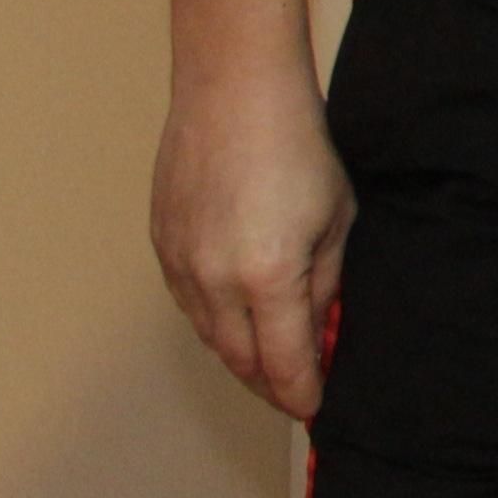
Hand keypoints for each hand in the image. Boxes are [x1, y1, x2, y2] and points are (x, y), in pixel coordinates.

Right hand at [153, 54, 352, 421]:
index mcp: (267, 277)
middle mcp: (215, 281)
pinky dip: (214, 321)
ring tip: (270, 362)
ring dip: (240, 356)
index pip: (284, 364)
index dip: (302, 393)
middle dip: (270, 384)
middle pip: (240, 361)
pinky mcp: (161, 245)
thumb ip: (325, 284)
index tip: (316, 407)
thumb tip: (320, 331)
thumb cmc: (298, 144)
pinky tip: (237, 318)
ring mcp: (180, 264)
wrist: (235, 90)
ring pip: (210, 336)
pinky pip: (188, 304)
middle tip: (296, 391)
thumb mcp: (336, 218)